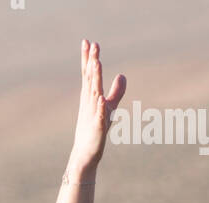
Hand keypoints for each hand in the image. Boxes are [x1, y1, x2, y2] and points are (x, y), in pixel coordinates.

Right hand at [70, 39, 125, 172]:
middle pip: (90, 79)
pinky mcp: (97, 128)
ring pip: (94, 94)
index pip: (88, 74)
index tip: (88, 41)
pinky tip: (102, 100)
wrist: (85, 154)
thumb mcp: (109, 107)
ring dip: (95, 79)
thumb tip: (122, 75)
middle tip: (93, 45)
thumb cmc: (95, 130)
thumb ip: (116, 91)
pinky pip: (99, 117)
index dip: (88, 58)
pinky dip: (100, 108)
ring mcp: (92, 115)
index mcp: (90, 96)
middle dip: (91, 62)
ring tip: (96, 63)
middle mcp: (89, 103)